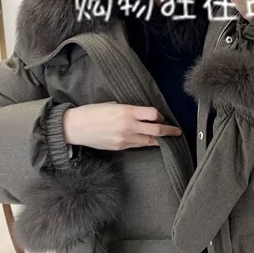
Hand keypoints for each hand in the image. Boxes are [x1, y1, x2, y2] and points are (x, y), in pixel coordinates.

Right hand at [63, 103, 182, 150]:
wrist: (76, 127)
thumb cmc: (93, 112)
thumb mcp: (113, 105)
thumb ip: (130, 110)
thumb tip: (144, 114)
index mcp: (126, 111)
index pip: (153, 114)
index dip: (159, 116)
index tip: (160, 116)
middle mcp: (128, 126)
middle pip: (156, 131)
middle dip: (169, 132)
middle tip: (177, 132)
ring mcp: (124, 139)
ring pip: (149, 142)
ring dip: (158, 140)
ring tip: (165, 138)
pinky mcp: (120, 148)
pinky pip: (137, 145)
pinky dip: (144, 142)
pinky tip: (145, 140)